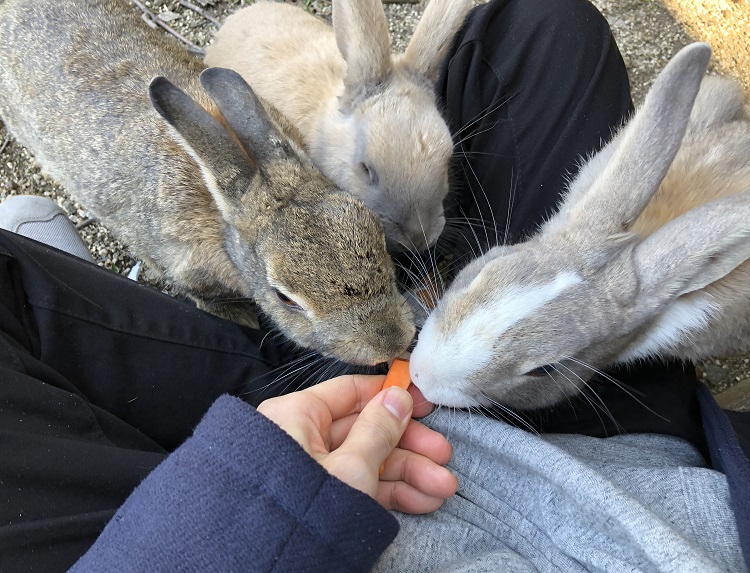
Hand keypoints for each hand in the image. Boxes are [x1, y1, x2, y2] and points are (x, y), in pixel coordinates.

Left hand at [257, 374, 456, 513]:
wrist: (269, 570)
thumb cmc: (304, 511)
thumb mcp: (351, 467)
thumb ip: (379, 430)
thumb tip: (398, 396)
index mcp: (297, 415)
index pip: (350, 392)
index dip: (391, 395)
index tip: (425, 401)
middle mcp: (302, 437)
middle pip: (367, 429)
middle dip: (410, 447)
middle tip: (444, 455)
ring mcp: (314, 470)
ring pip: (370, 461)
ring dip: (409, 474)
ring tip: (443, 488)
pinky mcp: (322, 498)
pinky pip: (361, 485)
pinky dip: (392, 493)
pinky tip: (424, 500)